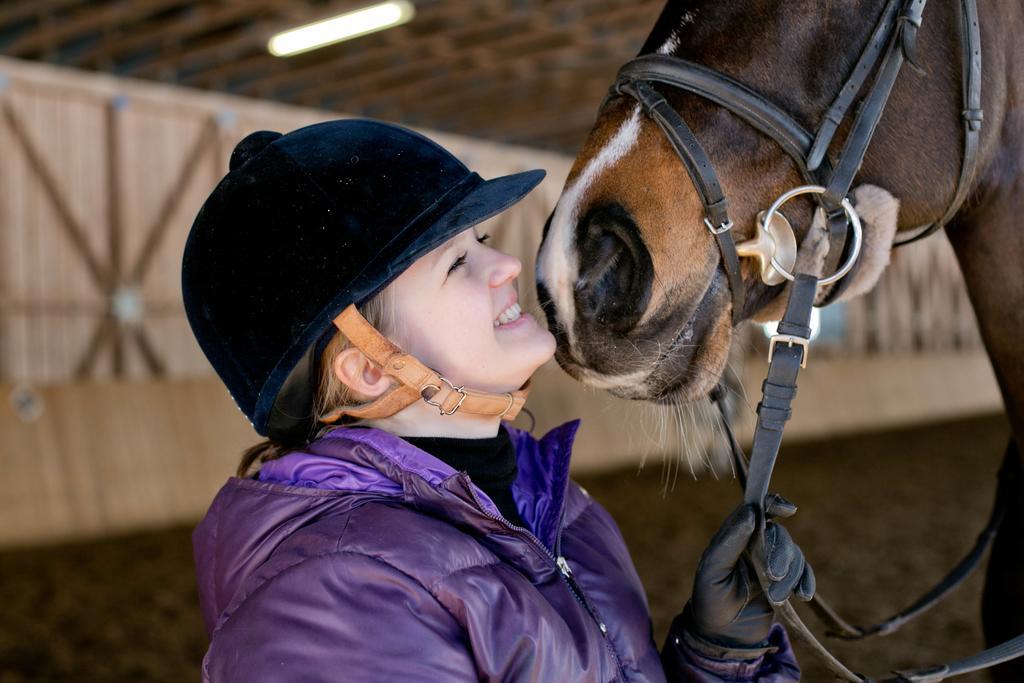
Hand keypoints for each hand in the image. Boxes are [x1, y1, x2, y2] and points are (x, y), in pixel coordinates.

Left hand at [688, 495, 814, 647]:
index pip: (757, 510)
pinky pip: (804, 574)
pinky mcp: (784, 583)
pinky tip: (804, 594)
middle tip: (772, 574)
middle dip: (781, 554)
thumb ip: (730, 541)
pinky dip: (807, 581)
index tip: (788, 509)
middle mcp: (755, 545)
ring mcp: (771, 563)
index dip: (774, 503)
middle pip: (780, 535)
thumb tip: (750, 512)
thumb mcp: (712, 570)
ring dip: (790, 575)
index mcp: (736, 535)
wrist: (721, 635)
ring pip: (794, 555)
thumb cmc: (710, 598)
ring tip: (775, 598)